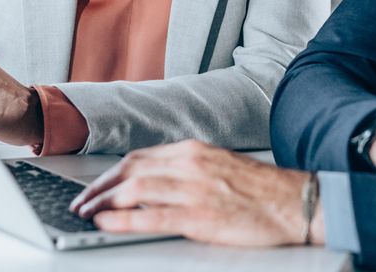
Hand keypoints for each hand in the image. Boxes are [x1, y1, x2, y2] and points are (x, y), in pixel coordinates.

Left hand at [69, 140, 320, 246]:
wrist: (296, 203)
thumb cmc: (261, 190)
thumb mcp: (218, 166)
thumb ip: (187, 169)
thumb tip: (153, 181)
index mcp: (193, 151)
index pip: (138, 158)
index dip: (110, 174)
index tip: (93, 187)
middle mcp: (190, 165)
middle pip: (129, 171)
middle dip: (98, 188)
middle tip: (79, 203)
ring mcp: (194, 190)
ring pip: (134, 190)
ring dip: (102, 202)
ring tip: (85, 214)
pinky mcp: (200, 216)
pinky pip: (151, 216)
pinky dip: (122, 219)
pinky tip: (106, 223)